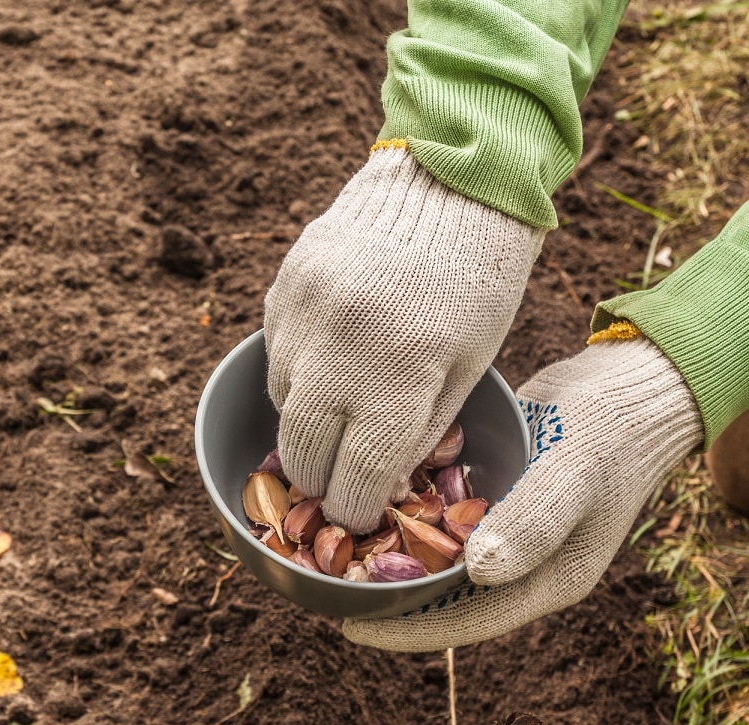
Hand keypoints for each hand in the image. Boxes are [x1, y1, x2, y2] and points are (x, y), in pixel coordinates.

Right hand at [265, 144, 544, 532]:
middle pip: (303, 451)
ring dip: (306, 421)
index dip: (352, 509)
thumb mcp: (469, 366)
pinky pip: (275, 356)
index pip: (356, 476)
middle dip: (319, 478)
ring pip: (282, 404)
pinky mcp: (282, 289)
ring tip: (339, 408)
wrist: (446, 183)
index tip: (355, 515)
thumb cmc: (477, 285)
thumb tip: (376, 484)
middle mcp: (341, 348)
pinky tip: (328, 359)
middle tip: (336, 480)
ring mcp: (304, 315)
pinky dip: (296, 373)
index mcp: (403, 374)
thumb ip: (420, 430)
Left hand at [341, 338, 703, 651]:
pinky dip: (401, 510)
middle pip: (440, 594)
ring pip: (433, 555)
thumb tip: (479, 573)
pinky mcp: (489, 495)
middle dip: (384, 592)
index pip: (465, 621)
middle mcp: (518, 563)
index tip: (348, 625)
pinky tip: (357, 494)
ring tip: (326, 544)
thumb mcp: (573, 475)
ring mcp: (503, 528)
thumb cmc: (609, 432)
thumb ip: (532, 523)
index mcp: (545, 580)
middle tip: (321, 583)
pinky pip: (436, 515)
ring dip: (386, 550)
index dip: (406, 628)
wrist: (629, 385)